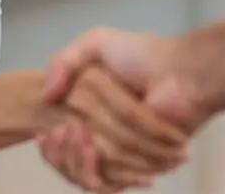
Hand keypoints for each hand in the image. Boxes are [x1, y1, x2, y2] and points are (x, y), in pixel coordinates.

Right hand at [38, 29, 209, 191]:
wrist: (182, 75)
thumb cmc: (142, 56)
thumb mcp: (95, 43)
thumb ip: (62, 62)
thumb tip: (45, 96)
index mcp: (90, 109)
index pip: (58, 137)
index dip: (49, 143)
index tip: (42, 132)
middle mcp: (103, 132)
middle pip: (68, 160)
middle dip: (60, 152)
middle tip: (63, 131)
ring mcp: (121, 150)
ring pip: (85, 173)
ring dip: (76, 160)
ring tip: (81, 139)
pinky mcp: (139, 164)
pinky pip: (110, 179)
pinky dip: (98, 171)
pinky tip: (92, 151)